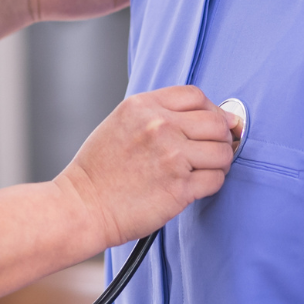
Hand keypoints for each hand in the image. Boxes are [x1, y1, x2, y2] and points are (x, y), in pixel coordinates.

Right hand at [55, 86, 237, 248]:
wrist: (82, 207)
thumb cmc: (98, 170)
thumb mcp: (121, 122)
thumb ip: (156, 113)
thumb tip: (202, 115)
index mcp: (144, 106)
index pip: (196, 95)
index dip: (211, 108)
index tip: (214, 122)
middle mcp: (161, 127)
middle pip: (216, 122)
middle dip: (222, 135)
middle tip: (215, 147)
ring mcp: (172, 157)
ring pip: (222, 151)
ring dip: (221, 161)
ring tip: (209, 168)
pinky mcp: (179, 188)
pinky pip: (216, 179)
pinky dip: (214, 182)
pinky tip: (199, 185)